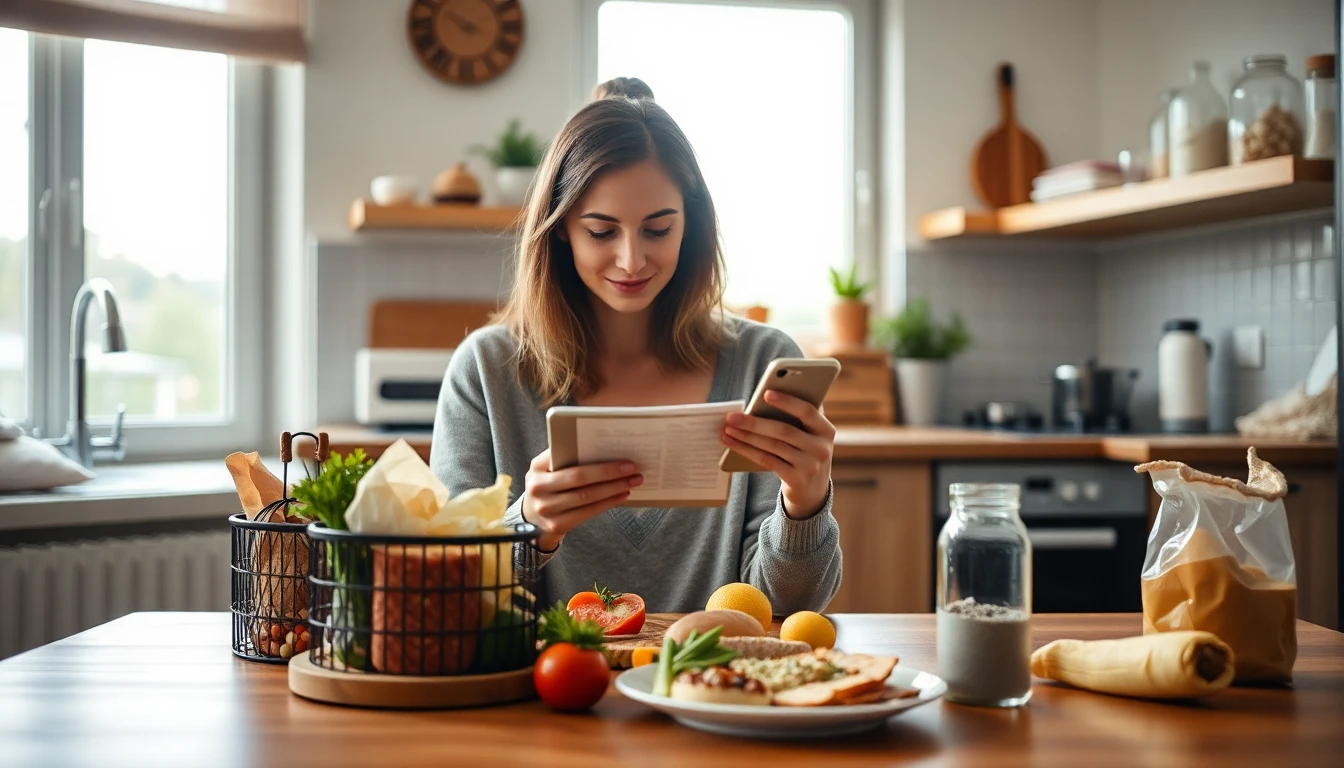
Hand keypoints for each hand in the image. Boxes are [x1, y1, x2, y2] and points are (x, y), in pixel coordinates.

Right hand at [521, 449, 642, 550]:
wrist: (532, 517)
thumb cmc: (549, 485)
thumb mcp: (548, 468)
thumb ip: (567, 457)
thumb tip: (605, 449)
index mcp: (537, 466)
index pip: (566, 456)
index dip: (591, 454)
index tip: (618, 452)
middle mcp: (538, 487)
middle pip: (579, 477)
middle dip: (608, 472)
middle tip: (632, 468)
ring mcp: (547, 508)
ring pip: (586, 497)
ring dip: (612, 489)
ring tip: (631, 482)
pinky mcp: (557, 524)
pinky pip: (587, 512)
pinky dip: (607, 503)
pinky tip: (621, 496)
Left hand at [720, 391, 834, 518]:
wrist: (813, 489)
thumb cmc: (805, 451)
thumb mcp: (810, 434)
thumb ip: (798, 415)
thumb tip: (768, 393)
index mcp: (826, 430)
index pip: (807, 412)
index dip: (787, 402)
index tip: (765, 393)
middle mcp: (821, 448)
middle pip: (784, 431)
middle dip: (754, 423)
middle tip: (731, 416)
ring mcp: (809, 466)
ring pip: (772, 446)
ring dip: (746, 436)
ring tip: (727, 429)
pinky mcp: (796, 480)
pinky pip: (767, 461)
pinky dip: (747, 451)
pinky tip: (732, 443)